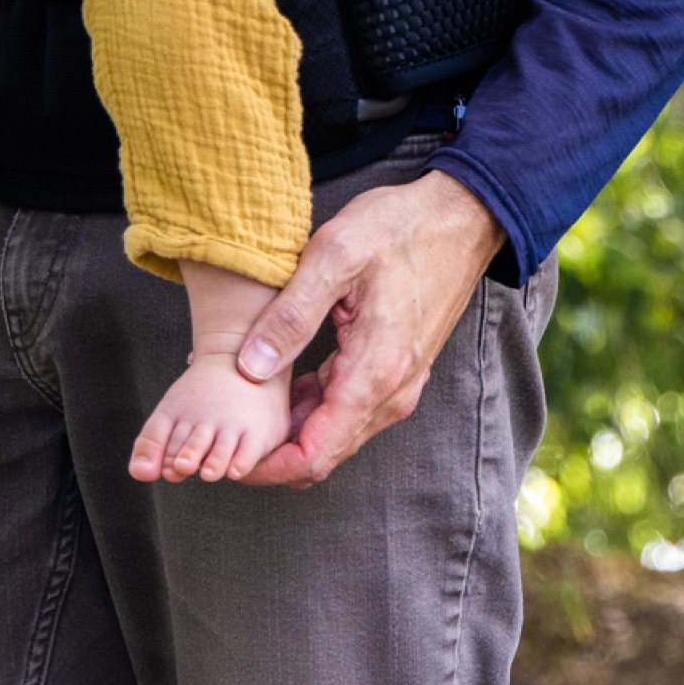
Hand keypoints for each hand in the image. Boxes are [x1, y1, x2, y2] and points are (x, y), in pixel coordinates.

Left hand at [231, 169, 503, 488]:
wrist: (458, 218)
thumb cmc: (398, 228)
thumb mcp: (334, 256)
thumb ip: (292, 315)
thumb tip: (251, 367)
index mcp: (374, 372)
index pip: (315, 454)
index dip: (268, 466)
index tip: (228, 456)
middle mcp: (391, 392)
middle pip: (323, 452)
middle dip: (272, 453)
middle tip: (225, 429)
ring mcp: (397, 384)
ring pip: (334, 431)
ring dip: (291, 429)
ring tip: (243, 404)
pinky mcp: (396, 370)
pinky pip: (348, 407)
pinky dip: (312, 407)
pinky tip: (281, 382)